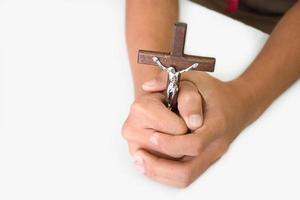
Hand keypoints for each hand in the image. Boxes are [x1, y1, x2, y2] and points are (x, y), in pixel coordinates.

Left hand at [123, 71, 254, 186]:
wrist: (236, 107)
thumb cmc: (211, 92)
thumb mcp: (192, 77)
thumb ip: (169, 79)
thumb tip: (148, 87)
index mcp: (217, 123)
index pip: (193, 144)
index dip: (170, 143)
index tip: (152, 135)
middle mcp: (216, 144)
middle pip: (187, 169)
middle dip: (159, 164)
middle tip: (139, 154)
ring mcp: (212, 156)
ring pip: (185, 177)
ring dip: (159, 173)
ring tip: (140, 161)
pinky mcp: (205, 162)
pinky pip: (185, 177)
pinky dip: (165, 174)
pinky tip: (148, 165)